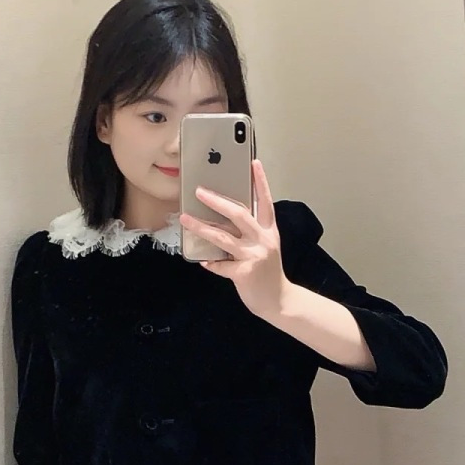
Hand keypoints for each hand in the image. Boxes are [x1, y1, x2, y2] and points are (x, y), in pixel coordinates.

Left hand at [180, 160, 288, 318]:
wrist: (278, 301)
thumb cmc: (267, 272)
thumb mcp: (265, 247)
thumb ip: (249, 233)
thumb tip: (221, 220)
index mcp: (269, 231)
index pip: (265, 201)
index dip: (260, 181)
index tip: (253, 163)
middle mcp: (263, 240)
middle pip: (239, 214)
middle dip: (217, 201)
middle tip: (199, 191)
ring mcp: (254, 256)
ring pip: (223, 237)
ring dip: (201, 227)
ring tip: (185, 219)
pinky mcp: (245, 272)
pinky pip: (220, 265)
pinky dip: (210, 263)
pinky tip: (203, 261)